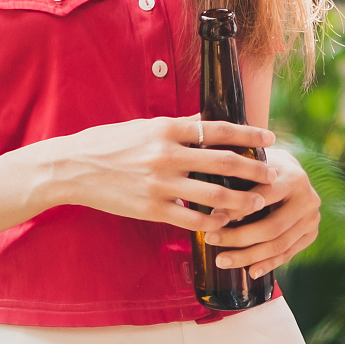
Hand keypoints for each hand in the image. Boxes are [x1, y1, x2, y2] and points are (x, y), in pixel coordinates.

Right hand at [30, 116, 278, 232]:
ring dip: (241, 200)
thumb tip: (207, 121)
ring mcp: (160, 184)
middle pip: (224, 162)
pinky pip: (192, 219)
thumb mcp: (142, 125)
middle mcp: (167, 154)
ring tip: (257, 203)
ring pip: (214, 195)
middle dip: (254, 170)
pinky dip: (213, 222)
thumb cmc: (107, 144)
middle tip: (273, 175)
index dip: (249, 134)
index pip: (218, 128)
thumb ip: (177, 126)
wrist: (71, 169)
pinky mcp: (152, 208)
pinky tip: (224, 223)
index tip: (270, 138)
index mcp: (167, 128)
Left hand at [204, 147, 321, 278]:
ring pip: (278, 245)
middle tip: (211, 240)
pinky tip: (250, 272)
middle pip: (271, 227)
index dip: (237, 210)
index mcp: (293, 177)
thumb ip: (238, 177)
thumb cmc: (265, 168)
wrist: (294, 172)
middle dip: (239, 237)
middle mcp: (308, 199)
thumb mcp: (254, 163)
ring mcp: (312, 219)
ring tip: (223, 261)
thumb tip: (211, 205)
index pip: (263, 197)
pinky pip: (288, 254)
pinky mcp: (311, 234)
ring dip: (248, 257)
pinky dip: (268, 264)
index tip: (211, 219)